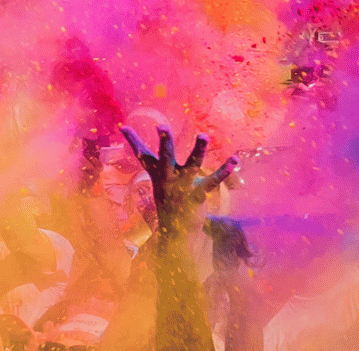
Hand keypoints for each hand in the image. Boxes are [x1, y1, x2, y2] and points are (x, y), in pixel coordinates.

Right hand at [120, 126, 236, 236]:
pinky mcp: (198, 195)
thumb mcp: (157, 179)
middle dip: (165, 142)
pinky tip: (234, 160)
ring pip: (191, 164)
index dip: (132, 140)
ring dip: (198, 150)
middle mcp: (168, 177)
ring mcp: (183, 187)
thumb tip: (133, 140)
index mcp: (157, 172)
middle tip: (162, 127)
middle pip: (165, 156)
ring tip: (203, 135)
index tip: (124, 127)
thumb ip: (152, 161)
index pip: (141, 154)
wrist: (177, 232)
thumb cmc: (168, 198)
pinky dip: (224, 171)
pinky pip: (213, 182)